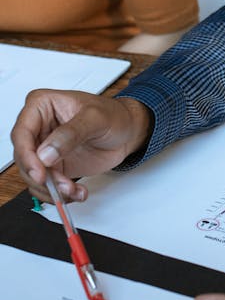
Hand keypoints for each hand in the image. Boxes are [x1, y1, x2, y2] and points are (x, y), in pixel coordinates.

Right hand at [11, 90, 152, 202]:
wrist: (128, 131)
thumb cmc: (114, 115)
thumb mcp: (96, 118)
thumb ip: (71, 133)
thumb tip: (46, 153)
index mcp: (42, 105)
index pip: (22, 133)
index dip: (27, 156)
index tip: (40, 173)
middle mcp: (38, 127)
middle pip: (24, 158)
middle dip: (41, 177)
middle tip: (62, 187)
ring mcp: (44, 148)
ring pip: (33, 176)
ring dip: (52, 189)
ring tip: (74, 191)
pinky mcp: (53, 166)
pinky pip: (46, 185)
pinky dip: (59, 194)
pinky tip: (76, 193)